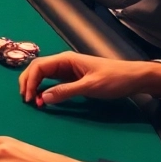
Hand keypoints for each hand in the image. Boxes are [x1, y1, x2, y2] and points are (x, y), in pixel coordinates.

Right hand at [19, 52, 160, 106]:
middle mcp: (63, 63)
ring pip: (43, 76)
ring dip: (35, 87)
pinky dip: (45, 90)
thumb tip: (43, 98)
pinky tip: (44, 100)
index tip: (30, 98)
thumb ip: (66, 91)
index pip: (38, 66)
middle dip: (28, 83)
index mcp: (65, 59)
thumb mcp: (90, 86)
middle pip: (37, 69)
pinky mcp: (72, 78)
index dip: (30, 81)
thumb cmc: (114, 79)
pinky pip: (52, 82)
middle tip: (27, 101)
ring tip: (33, 102)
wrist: (133, 78)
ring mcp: (67, 70)